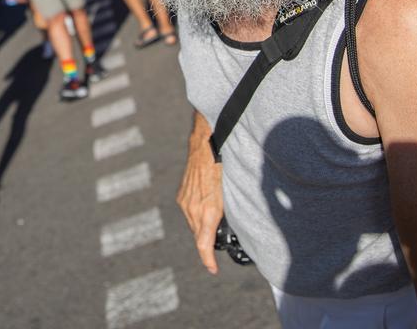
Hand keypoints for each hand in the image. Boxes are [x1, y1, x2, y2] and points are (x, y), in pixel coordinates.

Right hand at [177, 136, 224, 273]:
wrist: (204, 147)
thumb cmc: (223, 167)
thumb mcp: (230, 193)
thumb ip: (228, 212)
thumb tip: (235, 223)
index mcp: (208, 212)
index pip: (203, 245)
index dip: (208, 261)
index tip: (213, 269)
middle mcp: (193, 210)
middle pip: (199, 237)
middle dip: (208, 245)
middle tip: (217, 249)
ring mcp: (185, 203)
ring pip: (194, 225)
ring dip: (203, 228)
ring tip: (213, 223)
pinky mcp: (181, 196)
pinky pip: (189, 213)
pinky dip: (197, 216)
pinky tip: (205, 208)